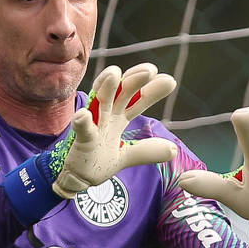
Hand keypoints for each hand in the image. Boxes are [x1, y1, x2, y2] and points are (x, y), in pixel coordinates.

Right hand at [51, 63, 177, 197]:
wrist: (76, 177)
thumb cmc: (98, 159)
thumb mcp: (127, 155)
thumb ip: (147, 151)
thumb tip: (172, 150)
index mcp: (119, 117)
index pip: (138, 100)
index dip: (152, 90)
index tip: (169, 81)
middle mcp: (107, 116)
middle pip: (122, 92)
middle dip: (134, 79)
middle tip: (149, 70)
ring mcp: (93, 125)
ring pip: (99, 101)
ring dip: (106, 87)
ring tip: (114, 73)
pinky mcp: (81, 140)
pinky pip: (81, 128)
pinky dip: (82, 121)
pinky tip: (83, 114)